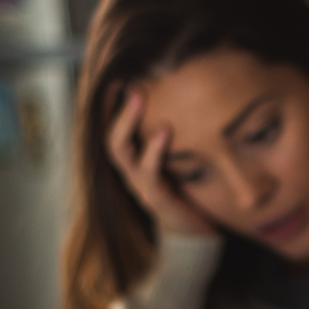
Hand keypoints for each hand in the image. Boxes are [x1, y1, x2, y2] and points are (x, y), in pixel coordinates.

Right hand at [105, 86, 217, 239]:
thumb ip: (175, 130)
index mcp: (134, 161)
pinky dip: (154, 151)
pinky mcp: (157, 200)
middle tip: (129, 82)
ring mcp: (141, 186)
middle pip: (110, 137)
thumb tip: (187, 88)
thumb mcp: (180, 156)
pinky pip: (150, 174)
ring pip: (122, 153)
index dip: (109, 105)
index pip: (112, 129)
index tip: (117, 76)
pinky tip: (164, 130)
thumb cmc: (189, 189)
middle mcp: (131, 172)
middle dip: (116, 108)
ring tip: (139, 96)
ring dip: (128, 121)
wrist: (199, 232)